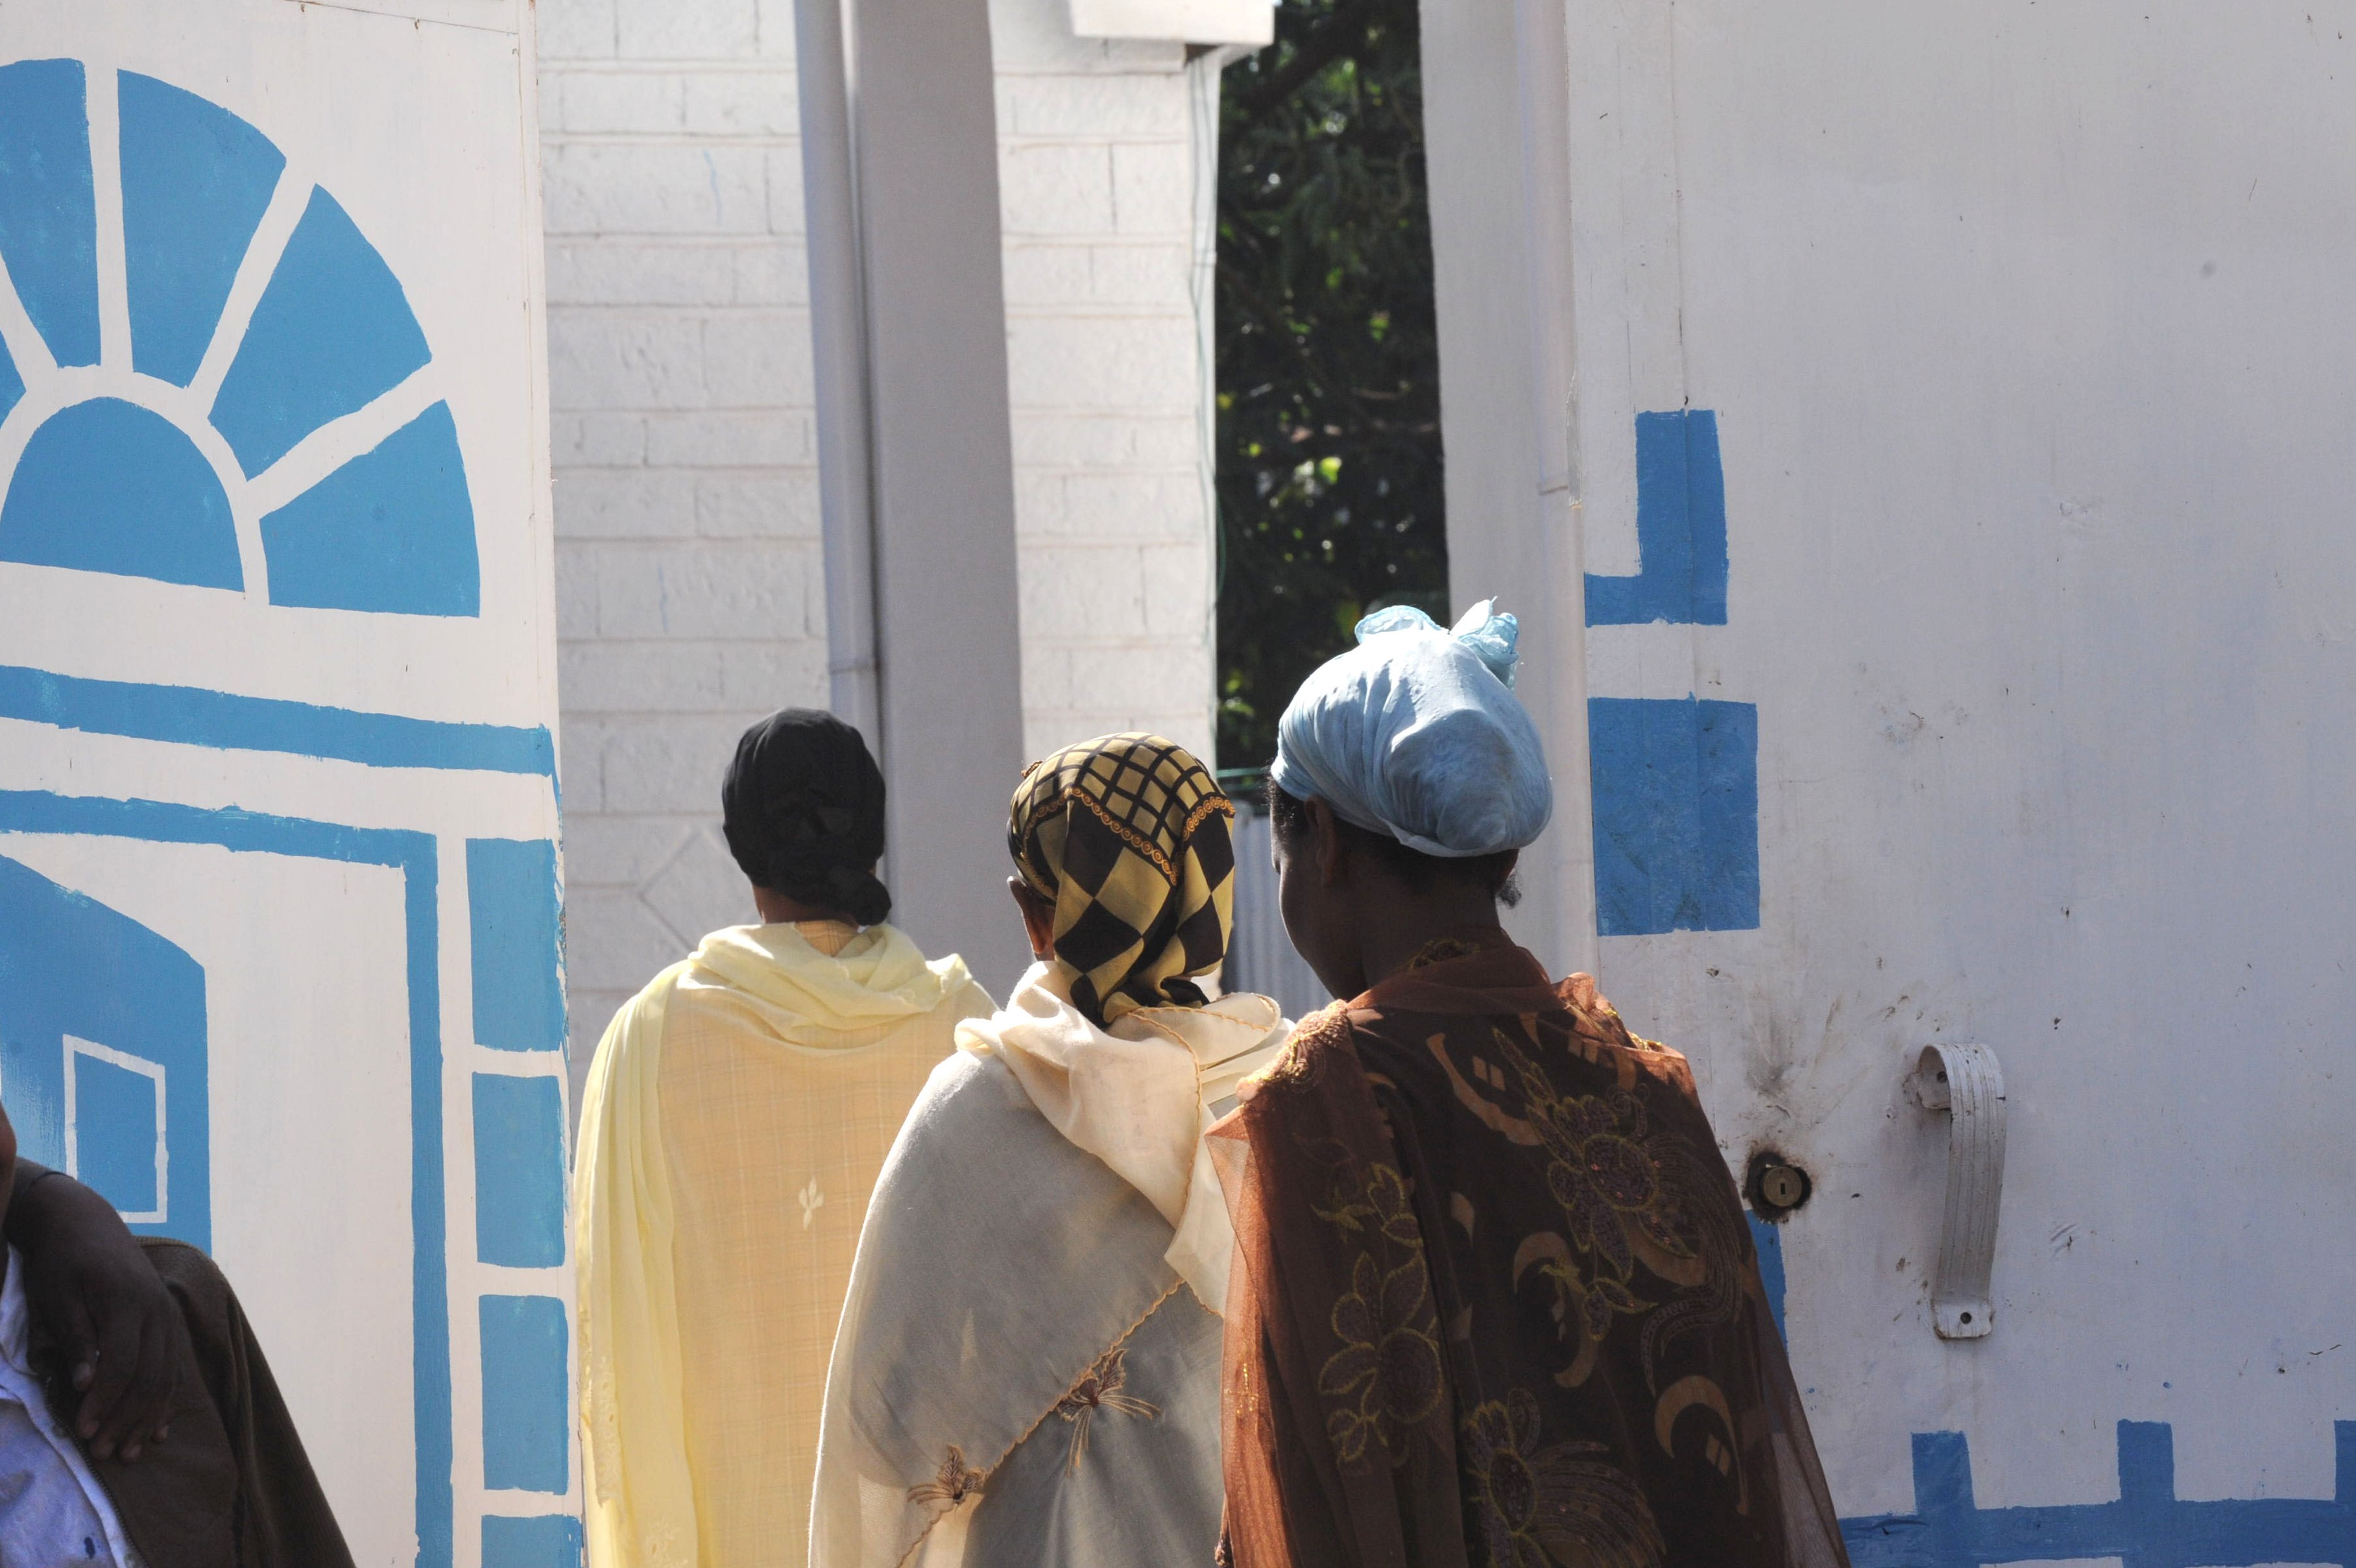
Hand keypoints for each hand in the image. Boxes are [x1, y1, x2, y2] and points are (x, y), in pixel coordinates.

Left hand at [6, 1163, 178, 1460]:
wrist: (84, 1221)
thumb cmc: (62, 1260)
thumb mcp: (57, 1295)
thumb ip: (77, 1337)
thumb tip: (86, 1384)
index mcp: (129, 1300)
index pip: (123, 1363)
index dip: (105, 1401)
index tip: (83, 1432)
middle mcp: (158, 1309)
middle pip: (150, 1374)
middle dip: (126, 1418)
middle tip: (102, 1452)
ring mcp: (167, 1314)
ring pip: (167, 1374)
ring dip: (147, 1417)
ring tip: (128, 1452)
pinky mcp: (167, 1319)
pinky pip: (175, 1365)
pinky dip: (166, 1400)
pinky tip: (158, 1429)